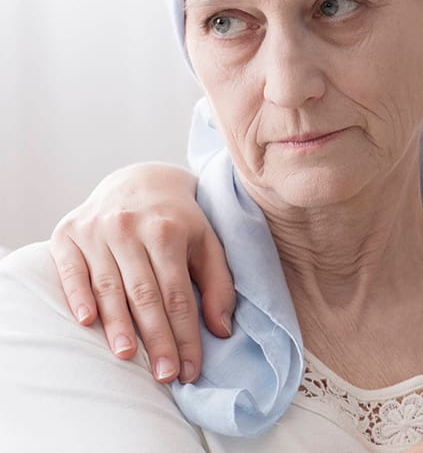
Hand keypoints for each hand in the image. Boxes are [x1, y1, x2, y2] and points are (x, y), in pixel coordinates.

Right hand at [48, 163, 231, 382]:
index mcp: (169, 232)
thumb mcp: (208, 242)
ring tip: (128, 357)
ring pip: (109, 286)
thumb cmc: (179, 220)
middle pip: (145, 295)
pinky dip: (78, 295)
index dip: (185, 335)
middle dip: (156, 339)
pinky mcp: (68, 233)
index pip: (178, 295)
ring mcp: (97, 230)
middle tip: (164, 375)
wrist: (140, 179)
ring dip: (118, 325)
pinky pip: (71, 270)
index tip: (190, 369)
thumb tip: (221, 330)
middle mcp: (130, 229)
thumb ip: (219, 284)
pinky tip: (87, 321)